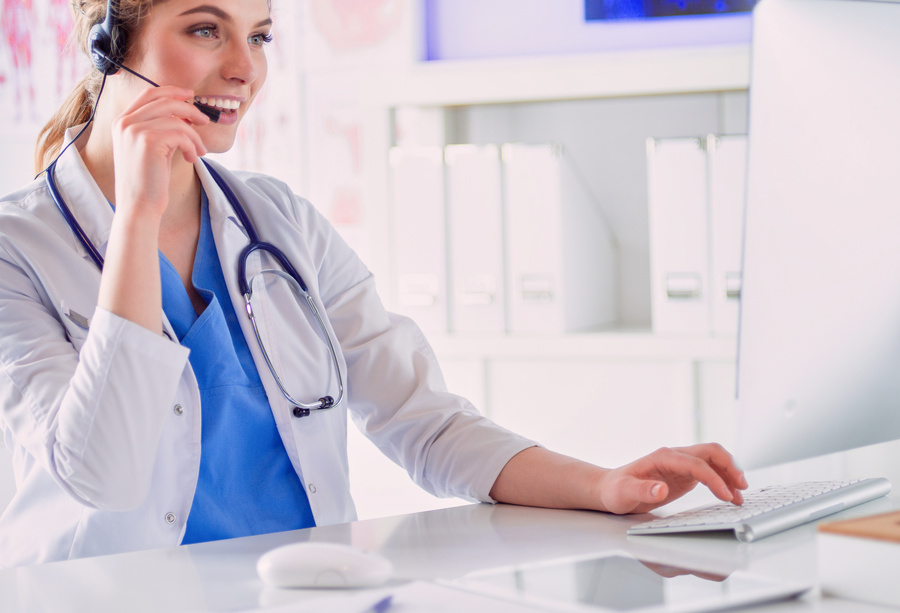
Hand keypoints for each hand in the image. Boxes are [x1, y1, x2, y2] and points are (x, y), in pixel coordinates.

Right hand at [111, 85, 209, 219]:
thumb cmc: (149, 179)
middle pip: (165, 101)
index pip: (149, 94)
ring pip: (177, 120)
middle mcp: (124, 122)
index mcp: (122, 121)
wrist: (139, 204)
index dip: (172, 91)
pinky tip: (192, 158)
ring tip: (199, 151)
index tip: (190, 95)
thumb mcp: (153, 147)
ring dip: (194, 136)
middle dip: (190, 109)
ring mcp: (134, 130)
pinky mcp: (148, 141)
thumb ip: (161, 127)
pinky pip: (181, 135)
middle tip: (204, 121)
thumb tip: (187, 113)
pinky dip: (192, 146)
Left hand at [595, 443, 746, 514]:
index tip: (726, 495)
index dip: (713, 478)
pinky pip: (709, 472)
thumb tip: (662, 489)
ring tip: (740, 496)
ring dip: (730, 474)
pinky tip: (729, 495)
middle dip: (730, 467)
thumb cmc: (615, 490)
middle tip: (742, 488)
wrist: (610, 489)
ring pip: (713, 460)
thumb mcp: (623, 493)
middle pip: (710, 452)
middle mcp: (674, 456)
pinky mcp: (684, 474)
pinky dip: (723, 481)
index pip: (696, 463)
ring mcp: (680, 464)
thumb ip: (642, 490)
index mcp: (662, 457)